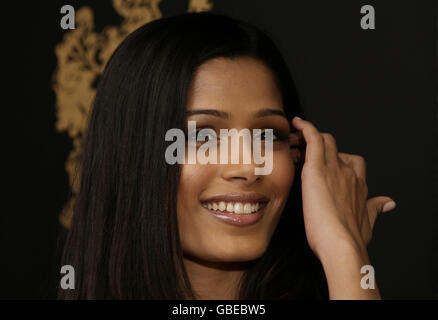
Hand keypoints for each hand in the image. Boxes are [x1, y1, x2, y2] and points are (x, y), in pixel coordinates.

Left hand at [289, 117, 395, 258]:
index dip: (337, 160)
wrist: (342, 243)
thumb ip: (376, 209)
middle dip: (323, 147)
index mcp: (359, 184)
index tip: (326, 165)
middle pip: (337, 148)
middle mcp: (349, 173)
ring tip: (295, 140)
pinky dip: (306, 128)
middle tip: (305, 153)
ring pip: (325, 141)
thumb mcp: (367, 222)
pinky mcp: (317, 169)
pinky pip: (313, 139)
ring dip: (310, 137)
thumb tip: (389, 203)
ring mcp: (334, 169)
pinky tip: (297, 123)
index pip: (350, 162)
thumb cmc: (351, 238)